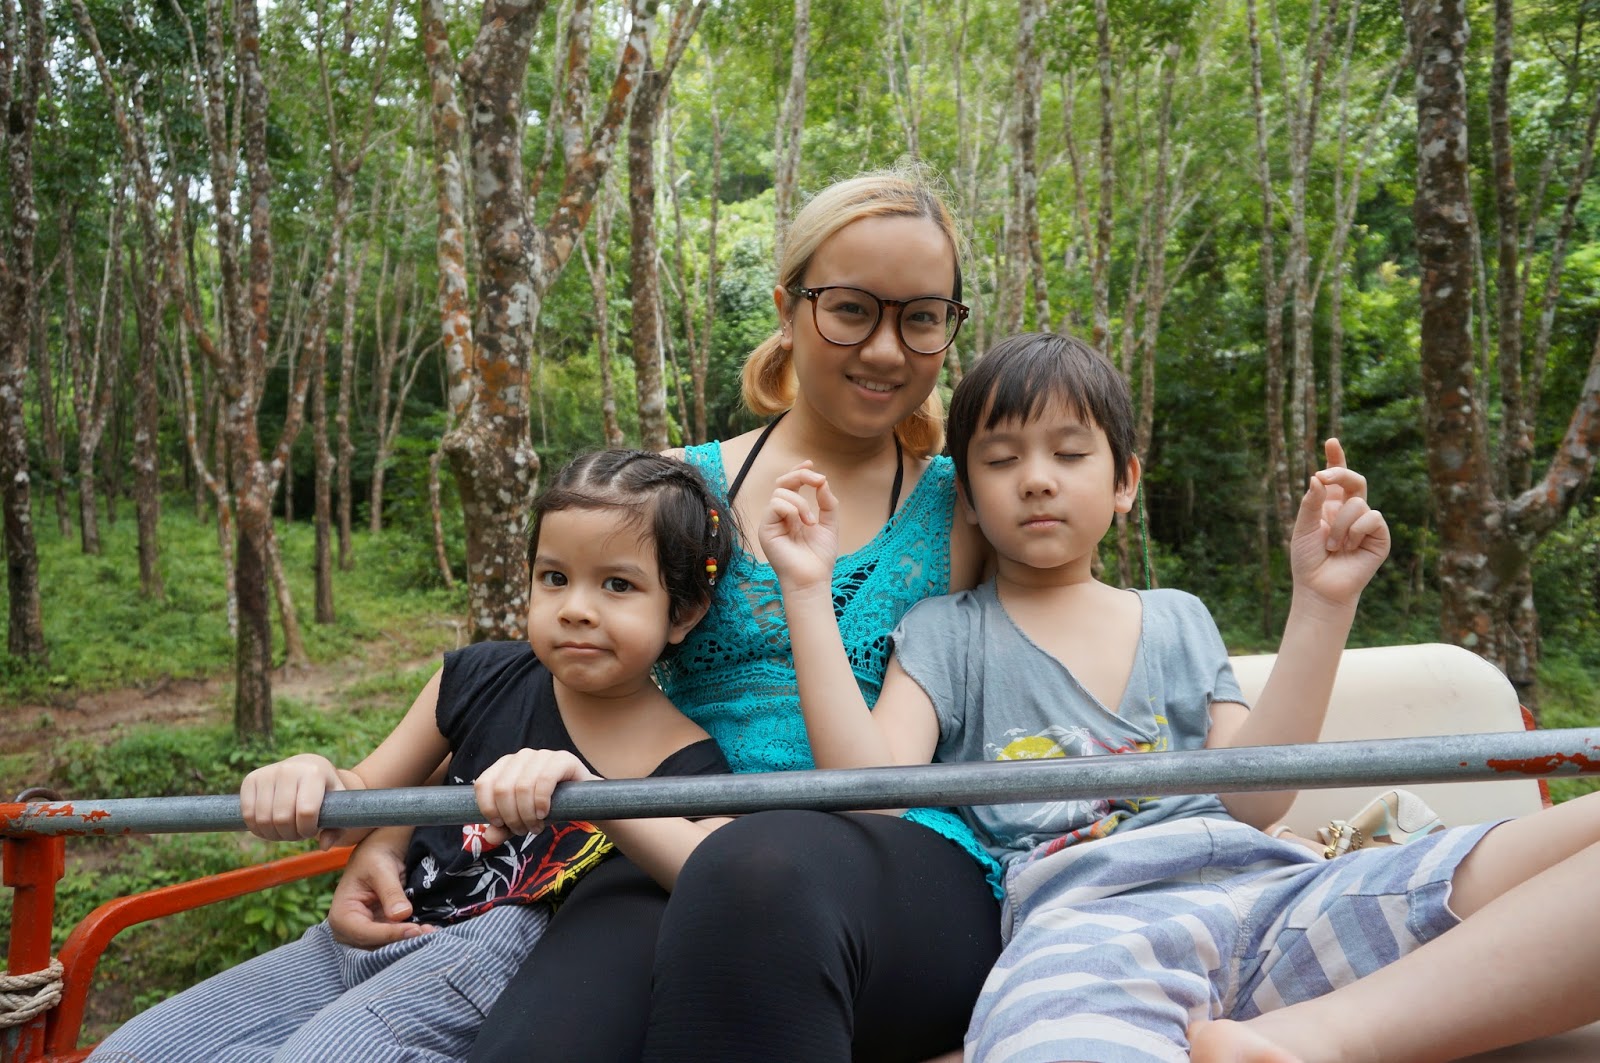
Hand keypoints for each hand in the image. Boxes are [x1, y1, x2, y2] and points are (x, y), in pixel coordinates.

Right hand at [240, 753, 344, 844]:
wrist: (307, 768)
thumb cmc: (326, 792)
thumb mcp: (339, 808)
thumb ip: (337, 829)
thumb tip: (324, 845)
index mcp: (314, 773)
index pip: (306, 812)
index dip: (307, 830)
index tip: (312, 831)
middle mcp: (289, 769)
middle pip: (282, 819)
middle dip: (290, 835)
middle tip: (298, 833)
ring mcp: (267, 773)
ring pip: (263, 819)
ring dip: (274, 834)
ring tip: (286, 830)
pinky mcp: (250, 780)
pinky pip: (248, 815)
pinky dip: (258, 829)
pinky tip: (271, 827)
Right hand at [326, 830, 432, 947]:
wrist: (381, 853)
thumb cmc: (375, 857)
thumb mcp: (381, 869)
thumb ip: (391, 892)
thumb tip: (401, 915)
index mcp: (342, 915)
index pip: (364, 932)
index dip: (389, 934)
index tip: (414, 930)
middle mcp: (349, 930)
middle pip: (374, 945)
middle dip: (401, 941)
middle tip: (429, 933)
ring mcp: (365, 933)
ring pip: (386, 946)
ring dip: (408, 942)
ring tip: (432, 932)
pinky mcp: (381, 932)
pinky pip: (394, 940)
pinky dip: (410, 937)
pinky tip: (429, 931)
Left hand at [474, 747, 598, 840]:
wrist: (583, 801)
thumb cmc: (547, 807)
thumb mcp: (521, 819)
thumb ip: (503, 828)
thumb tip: (489, 837)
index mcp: (505, 765)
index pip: (484, 783)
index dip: (488, 808)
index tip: (500, 824)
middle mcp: (521, 756)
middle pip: (502, 789)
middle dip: (511, 817)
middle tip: (523, 830)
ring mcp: (542, 755)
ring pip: (522, 787)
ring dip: (527, 814)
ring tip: (536, 827)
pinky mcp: (562, 759)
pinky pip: (544, 780)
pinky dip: (541, 802)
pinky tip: (545, 813)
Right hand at [758, 462, 839, 590]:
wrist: (812, 580)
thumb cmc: (820, 557)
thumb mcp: (830, 525)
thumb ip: (827, 503)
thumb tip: (822, 481)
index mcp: (793, 513)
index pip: (791, 485)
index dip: (799, 471)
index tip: (811, 464)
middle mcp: (780, 515)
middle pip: (783, 482)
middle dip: (801, 475)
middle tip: (819, 481)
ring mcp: (771, 522)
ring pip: (781, 493)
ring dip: (801, 503)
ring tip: (811, 522)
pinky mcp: (765, 529)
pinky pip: (775, 505)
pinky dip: (792, 509)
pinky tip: (802, 524)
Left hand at [1288, 439, 1390, 608]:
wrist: (1320, 587)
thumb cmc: (1308, 560)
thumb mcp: (1303, 528)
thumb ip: (1310, 502)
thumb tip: (1317, 477)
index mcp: (1330, 506)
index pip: (1335, 479)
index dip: (1336, 458)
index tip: (1331, 441)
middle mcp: (1350, 511)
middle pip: (1354, 480)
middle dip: (1340, 472)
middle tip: (1325, 475)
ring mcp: (1367, 523)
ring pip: (1358, 503)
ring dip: (1340, 525)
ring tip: (1333, 546)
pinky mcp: (1380, 536)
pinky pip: (1372, 517)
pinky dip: (1356, 530)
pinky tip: (1350, 548)